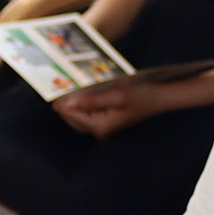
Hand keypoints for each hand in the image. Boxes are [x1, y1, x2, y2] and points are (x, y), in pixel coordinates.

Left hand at [53, 78, 178, 140]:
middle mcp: (99, 130)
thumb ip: (90, 99)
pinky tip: (81, 90)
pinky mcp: (106, 121)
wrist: (159, 97)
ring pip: (78, 116)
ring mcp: (103, 127)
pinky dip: (82, 102)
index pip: (72, 114)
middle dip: (65, 102)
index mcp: (100, 127)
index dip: (62, 100)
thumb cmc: (140, 94)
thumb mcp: (115, 94)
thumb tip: (67, 102)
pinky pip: (87, 113)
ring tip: (67, 86)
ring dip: (73, 102)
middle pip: (72, 117)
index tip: (54, 84)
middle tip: (57, 84)